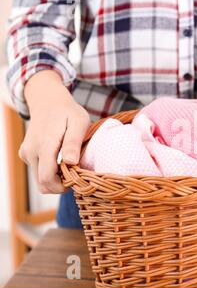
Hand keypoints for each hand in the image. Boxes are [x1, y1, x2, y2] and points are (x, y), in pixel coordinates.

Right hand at [19, 70, 90, 193]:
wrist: (48, 101)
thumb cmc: (68, 112)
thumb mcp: (79, 122)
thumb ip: (73, 142)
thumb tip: (71, 162)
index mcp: (44, 144)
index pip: (48, 179)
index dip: (63, 186)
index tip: (78, 179)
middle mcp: (31, 151)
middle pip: (43, 184)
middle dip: (61, 185)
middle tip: (77, 174)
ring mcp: (26, 153)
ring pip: (40, 180)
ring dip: (56, 179)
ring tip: (71, 165)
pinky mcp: (25, 154)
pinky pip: (38, 172)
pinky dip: (50, 172)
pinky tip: (61, 160)